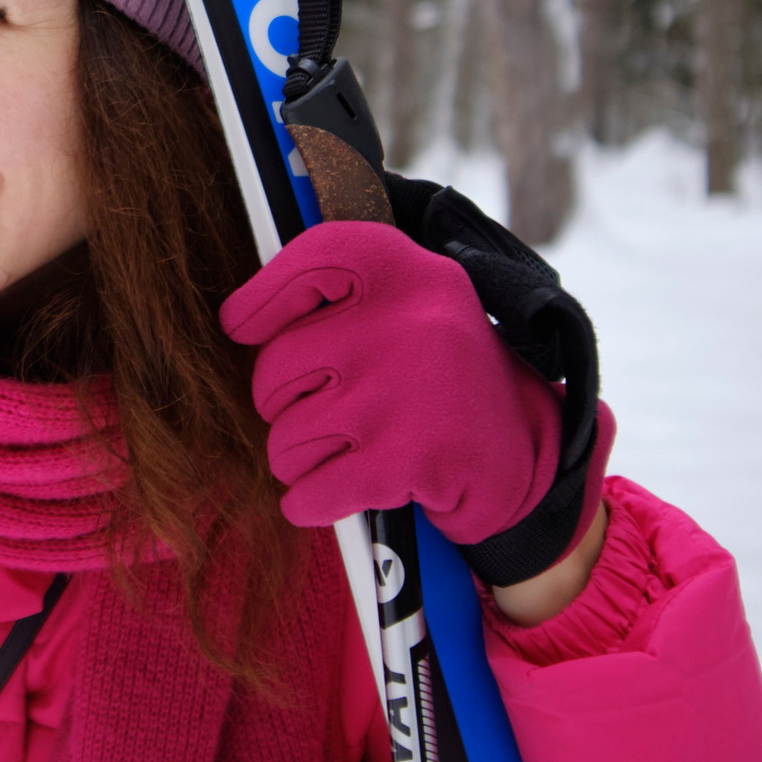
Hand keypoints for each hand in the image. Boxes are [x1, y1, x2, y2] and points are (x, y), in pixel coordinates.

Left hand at [220, 222, 564, 550]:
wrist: (526, 456)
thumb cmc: (436, 377)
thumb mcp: (407, 306)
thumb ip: (339, 293)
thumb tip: (234, 316)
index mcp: (405, 269)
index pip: (309, 258)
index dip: (263, 297)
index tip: (243, 325)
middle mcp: (408, 320)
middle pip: (277, 368)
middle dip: (284, 403)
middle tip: (329, 410)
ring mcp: (406, 391)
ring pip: (286, 438)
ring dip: (300, 458)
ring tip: (347, 449)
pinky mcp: (412, 459)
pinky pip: (313, 490)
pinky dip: (310, 502)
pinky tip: (332, 494)